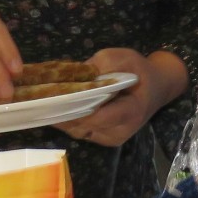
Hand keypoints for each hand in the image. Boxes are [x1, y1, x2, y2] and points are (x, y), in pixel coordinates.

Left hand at [57, 48, 186, 147]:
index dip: (75, 107)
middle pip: (83, 126)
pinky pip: (80, 131)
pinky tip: (59, 106)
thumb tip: (78, 72)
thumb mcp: (125, 58)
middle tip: (42, 97)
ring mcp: (111, 138)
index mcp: (131, 111)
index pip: (98, 116)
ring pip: (78, 131)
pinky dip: (68, 119)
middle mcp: (121, 131)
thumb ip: (103, 64)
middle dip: (63, 112)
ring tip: (45, 101)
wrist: (156, 87)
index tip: (54, 96)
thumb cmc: (140, 71)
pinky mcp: (103, 138)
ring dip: (62, 117)